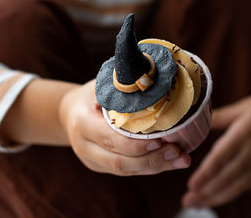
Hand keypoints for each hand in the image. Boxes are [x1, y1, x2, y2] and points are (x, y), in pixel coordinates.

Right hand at [59, 79, 190, 175]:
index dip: (136, 145)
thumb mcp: (100, 85)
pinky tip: (172, 161)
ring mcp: (94, 161)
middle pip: (120, 162)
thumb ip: (122, 88)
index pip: (109, 139)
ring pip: (127, 171)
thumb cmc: (90, 95)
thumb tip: (158, 79)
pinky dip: (152, 167)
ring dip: (157, 166)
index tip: (161, 140)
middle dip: (152, 160)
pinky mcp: (104, 167)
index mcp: (82, 124)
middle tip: (179, 152)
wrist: (69, 113)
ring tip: (182, 159)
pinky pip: (130, 171)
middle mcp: (85, 147)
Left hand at [182, 81, 250, 207]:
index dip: (206, 173)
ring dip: (216, 197)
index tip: (191, 185)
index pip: (222, 157)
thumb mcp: (244, 106)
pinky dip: (232, 193)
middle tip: (187, 201)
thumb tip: (194, 117)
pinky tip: (217, 198)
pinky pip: (248, 184)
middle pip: (227, 177)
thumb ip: (220, 116)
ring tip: (197, 204)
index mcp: (245, 132)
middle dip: (206, 191)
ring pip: (237, 185)